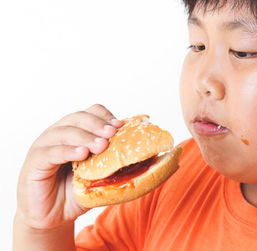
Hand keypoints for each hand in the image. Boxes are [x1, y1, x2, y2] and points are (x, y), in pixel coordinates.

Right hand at [15, 104, 122, 229]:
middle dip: (97, 124)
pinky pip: (50, 153)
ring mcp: (44, 146)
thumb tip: (149, 159)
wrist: (52, 216)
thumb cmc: (76, 192)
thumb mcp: (100, 176)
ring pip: (64, 132)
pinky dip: (67, 151)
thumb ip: (117, 165)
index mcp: (76, 131)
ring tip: (101, 145)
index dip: (105, 116)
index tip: (120, 126)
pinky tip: (82, 154)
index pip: (90, 112)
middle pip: (78, 118)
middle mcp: (58, 134)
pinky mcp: (33, 163)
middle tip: (112, 133)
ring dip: (85, 136)